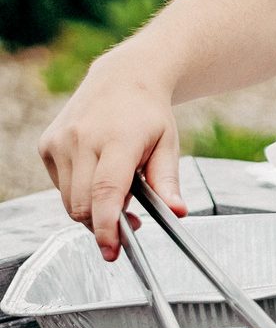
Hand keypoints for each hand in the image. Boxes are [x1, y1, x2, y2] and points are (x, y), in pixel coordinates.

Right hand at [37, 51, 185, 261]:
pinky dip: (78, 192)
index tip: (112, 250)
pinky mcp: (46, 145)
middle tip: (132, 220)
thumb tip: (177, 213)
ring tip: (119, 193)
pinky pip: (61, 187)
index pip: (106, 192)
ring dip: (92, 209)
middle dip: (104, 223)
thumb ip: (167, 181)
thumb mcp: (168, 144)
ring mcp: (60, 141)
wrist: (122, 78)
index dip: (107, 226)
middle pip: (83, 205)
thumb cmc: (149, 114)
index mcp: (117, 139)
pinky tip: (98, 174)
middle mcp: (82, 139)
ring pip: (69, 201)